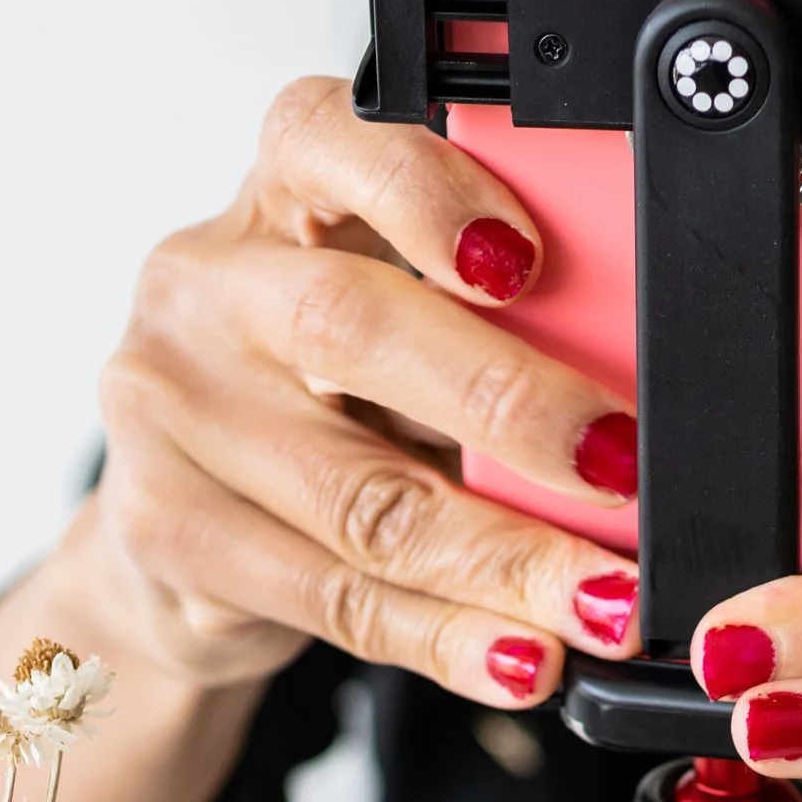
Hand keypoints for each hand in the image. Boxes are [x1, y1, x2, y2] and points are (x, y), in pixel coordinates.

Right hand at [91, 76, 644, 713]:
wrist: (171, 526)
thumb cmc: (318, 397)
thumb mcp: (397, 328)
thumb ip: (489, 332)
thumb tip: (640, 414)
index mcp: (278, 194)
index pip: (327, 141)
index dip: (427, 195)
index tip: (524, 261)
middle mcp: (205, 283)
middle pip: (352, 330)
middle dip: (505, 403)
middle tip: (618, 465)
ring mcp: (166, 407)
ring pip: (358, 495)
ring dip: (501, 560)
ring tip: (601, 603)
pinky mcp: (162, 528)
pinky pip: (335, 596)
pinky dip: (447, 638)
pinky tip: (520, 660)